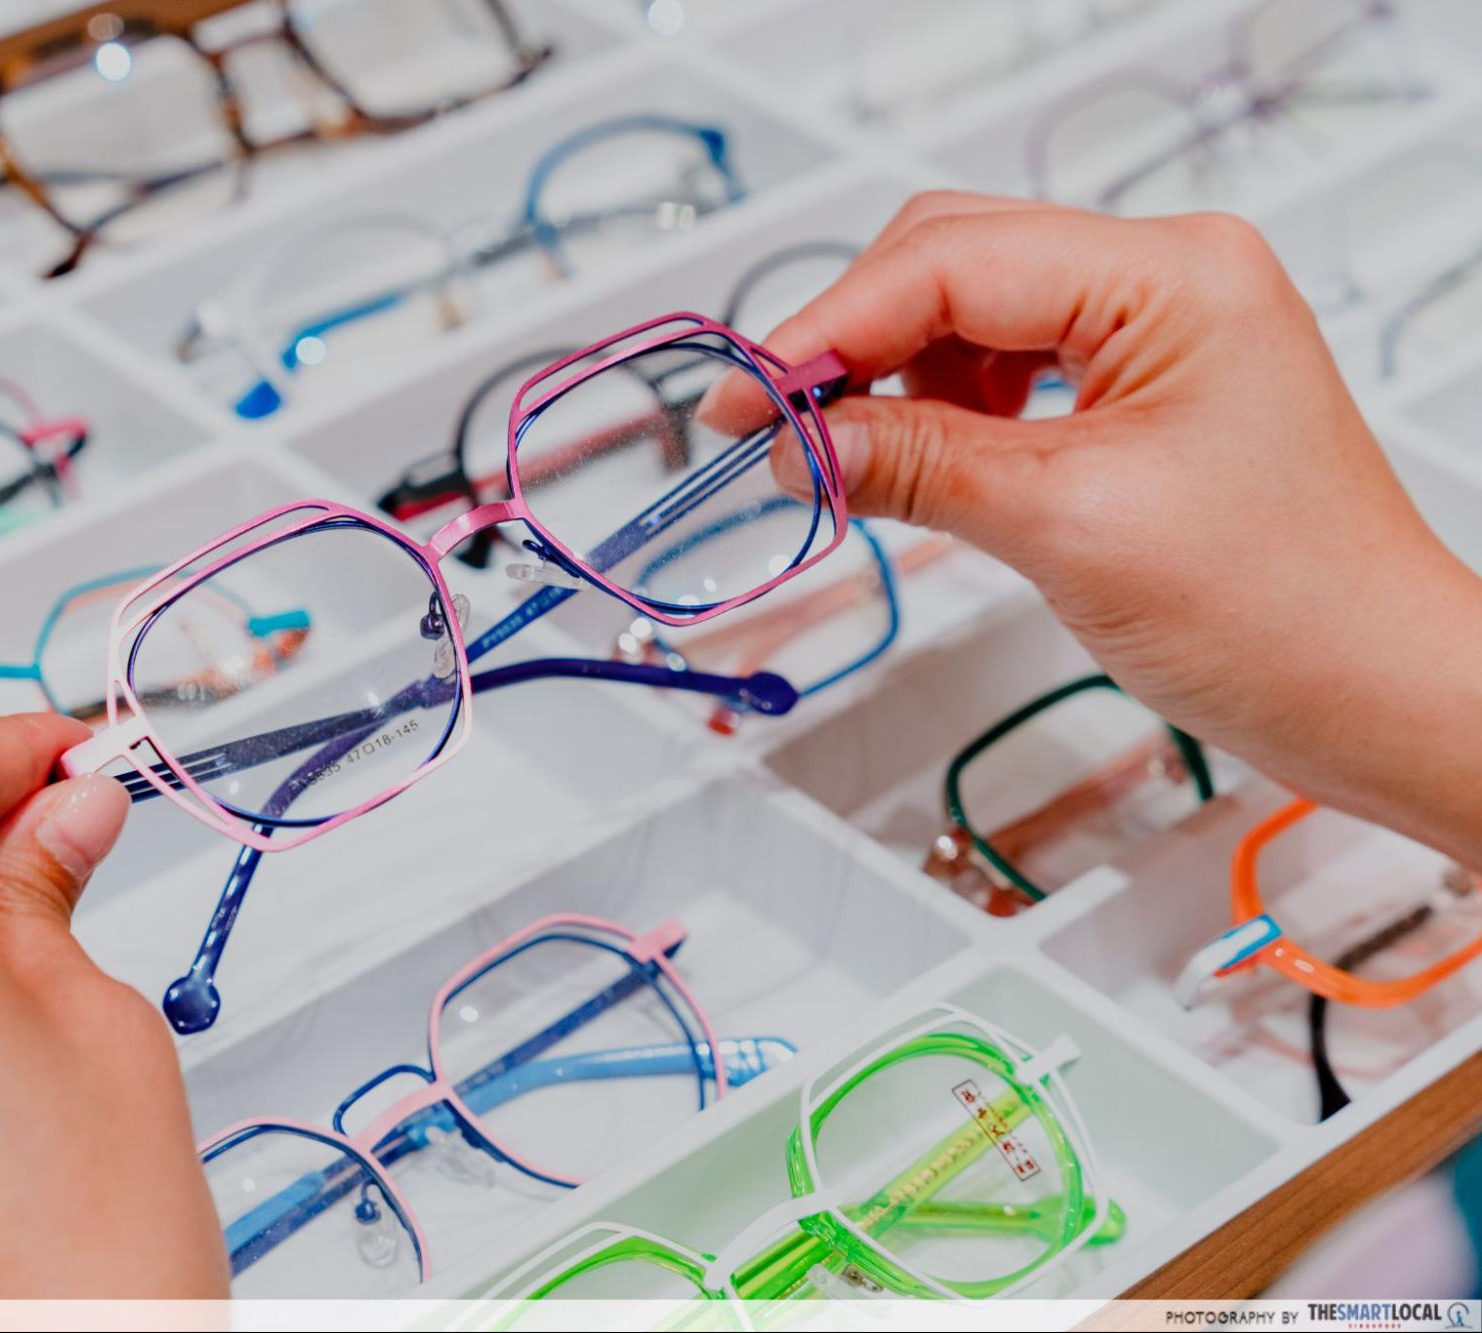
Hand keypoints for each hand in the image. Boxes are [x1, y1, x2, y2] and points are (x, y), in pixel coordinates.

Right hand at [711, 191, 1481, 866]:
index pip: (951, 262)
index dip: (827, 332)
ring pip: (971, 310)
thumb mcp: (1065, 529)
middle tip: (774, 430)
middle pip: (953, 260)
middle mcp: (1170, 275)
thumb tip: (798, 441)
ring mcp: (1159, 324)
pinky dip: (943, 409)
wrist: (1376, 693)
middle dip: (853, 342)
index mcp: (1174, 276)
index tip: (742, 403)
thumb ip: (917, 464)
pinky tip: (921, 463)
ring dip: (895, 378)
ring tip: (854, 462)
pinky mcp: (1144, 380)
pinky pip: (1007, 364)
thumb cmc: (1284, 613)